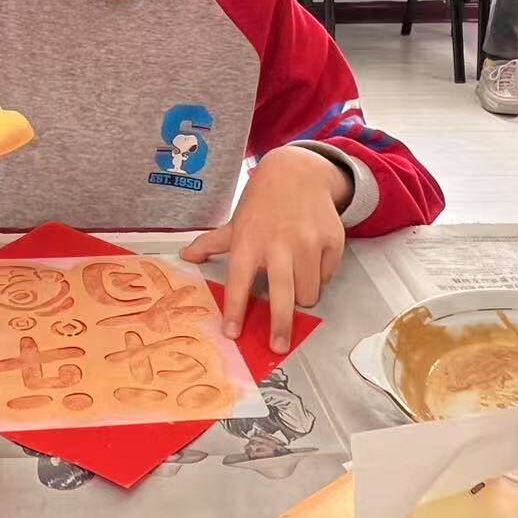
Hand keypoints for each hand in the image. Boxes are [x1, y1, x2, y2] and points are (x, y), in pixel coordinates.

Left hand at [180, 146, 350, 352]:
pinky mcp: (333, 242)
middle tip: (278, 345)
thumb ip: (211, 243)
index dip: (234, 310)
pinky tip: (311, 259)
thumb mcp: (235, 222)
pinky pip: (327, 276)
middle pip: (283, 297)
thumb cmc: (261, 202)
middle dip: (280, 326)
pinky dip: (319, 276)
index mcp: (249, 241)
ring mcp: (308, 243)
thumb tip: (184, 257)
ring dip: (302, 297)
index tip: (231, 333)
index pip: (238, 282)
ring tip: (294, 283)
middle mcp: (279, 244)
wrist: (297, 172)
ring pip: (309, 293)